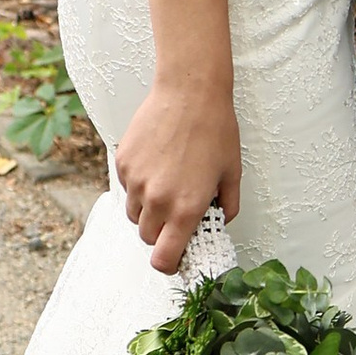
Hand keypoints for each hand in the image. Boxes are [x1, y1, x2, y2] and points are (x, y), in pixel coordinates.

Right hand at [115, 67, 242, 273]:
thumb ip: (226, 206)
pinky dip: (138, 184)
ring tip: (167, 184)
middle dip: (161, 233)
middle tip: (176, 214)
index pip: (163, 258)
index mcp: (186, 208)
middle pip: (148, 238)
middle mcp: (157, 200)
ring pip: (135, 214)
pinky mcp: (123, 163)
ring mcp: (136, 181)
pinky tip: (157, 163)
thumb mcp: (232, 172)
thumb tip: (219, 221)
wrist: (190, 91)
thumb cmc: (215, 129)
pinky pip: (127, 187)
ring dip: (148, 210)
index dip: (168, 264)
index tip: (174, 258)